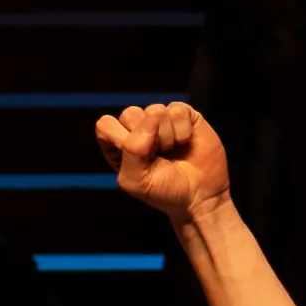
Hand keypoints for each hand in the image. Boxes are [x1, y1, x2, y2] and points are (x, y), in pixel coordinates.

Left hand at [95, 99, 230, 222]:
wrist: (200, 195)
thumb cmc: (165, 191)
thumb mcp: (137, 181)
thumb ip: (132, 150)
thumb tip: (150, 120)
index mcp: (118, 144)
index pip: (105, 125)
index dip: (120, 138)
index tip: (136, 158)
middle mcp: (137, 128)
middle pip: (130, 113)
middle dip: (146, 138)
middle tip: (158, 157)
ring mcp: (160, 119)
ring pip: (155, 111)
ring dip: (167, 136)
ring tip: (172, 151)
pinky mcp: (183, 114)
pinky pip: (177, 109)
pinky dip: (183, 129)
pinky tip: (185, 142)